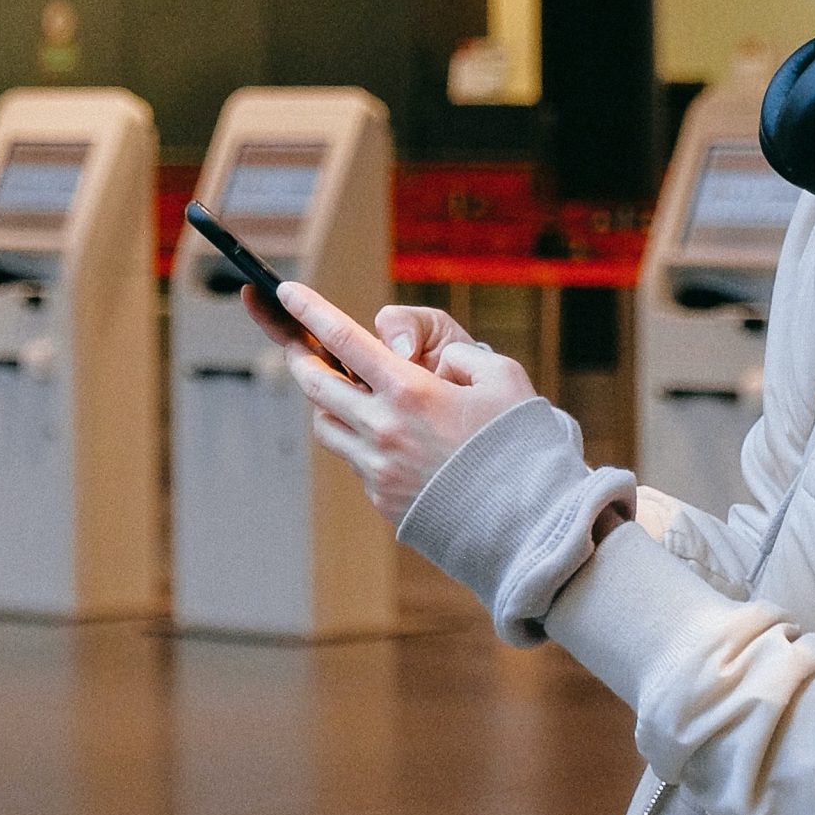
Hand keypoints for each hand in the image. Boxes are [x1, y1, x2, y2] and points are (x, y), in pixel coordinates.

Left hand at [271, 281, 536, 523]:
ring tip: (347, 393)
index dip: (311, 310)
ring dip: (328, 403)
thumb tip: (429, 363)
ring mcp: (378, 468)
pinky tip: (390, 440)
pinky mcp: (382, 499)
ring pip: (326, 426)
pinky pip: (354, 461)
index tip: (287, 291)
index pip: (345, 340)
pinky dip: (360, 442)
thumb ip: (461, 355)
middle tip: (294, 342)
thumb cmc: (520, 443)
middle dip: (299, 356)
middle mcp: (383, 429)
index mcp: (410, 391)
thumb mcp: (502, 377)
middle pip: (316, 385)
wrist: (527, 523)